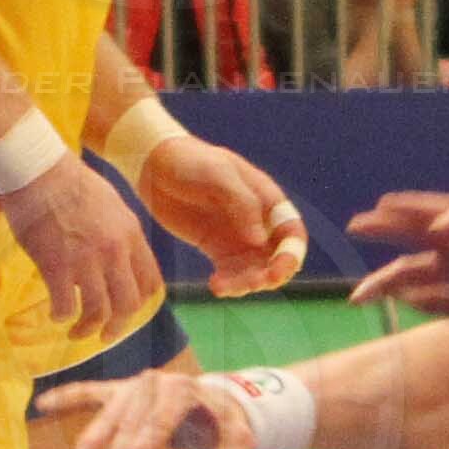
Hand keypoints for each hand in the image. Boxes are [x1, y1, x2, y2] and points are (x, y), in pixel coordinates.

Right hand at [4, 156, 161, 342]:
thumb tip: (118, 251)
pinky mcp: (56, 265)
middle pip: (128, 304)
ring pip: (99, 311)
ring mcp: (87, 259)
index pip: (150, 282)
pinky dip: (61, 316)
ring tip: (76, 332)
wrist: (38, 167)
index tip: (126, 310)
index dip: (140, 303)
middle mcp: (115, 250)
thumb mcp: (111, 203)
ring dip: (87, 329)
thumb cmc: (70, 181)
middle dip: (117, 326)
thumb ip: (118, 232)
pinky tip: (55, 315)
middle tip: (104, 335)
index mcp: (132, 234)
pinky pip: (65, 306)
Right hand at [40, 362, 262, 448]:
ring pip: (109, 413)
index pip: (161, 419)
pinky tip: (40, 404)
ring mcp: (134, 385)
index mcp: (184, 390)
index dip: (147, 442)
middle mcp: (155, 383)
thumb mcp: (238, 441)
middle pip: (133, 420)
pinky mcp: (119, 390)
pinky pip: (89, 391)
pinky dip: (66, 396)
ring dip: (93, 438)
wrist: (217, 398)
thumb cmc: (226, 422)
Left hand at [139, 132, 309, 293]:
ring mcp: (239, 238)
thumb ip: (243, 204)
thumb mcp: (220, 174)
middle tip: (253, 284)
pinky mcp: (217, 249)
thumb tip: (259, 240)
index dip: (291, 255)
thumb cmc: (193, 162)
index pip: (292, 233)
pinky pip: (231, 273)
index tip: (277, 271)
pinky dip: (227, 284)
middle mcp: (259, 223)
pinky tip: (215, 285)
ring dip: (247, 283)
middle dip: (270, 275)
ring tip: (223, 286)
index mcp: (268, 201)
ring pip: (255, 270)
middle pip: (277, 258)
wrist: (157, 166)